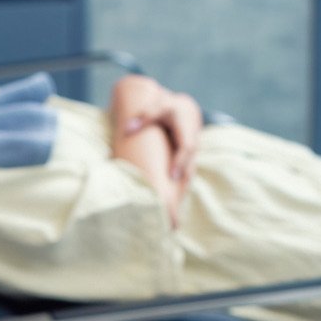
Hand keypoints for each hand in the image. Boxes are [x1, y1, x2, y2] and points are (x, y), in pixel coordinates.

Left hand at [118, 79, 202, 224]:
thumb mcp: (155, 107)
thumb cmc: (166, 108)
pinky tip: (171, 208)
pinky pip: (184, 176)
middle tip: (174, 204)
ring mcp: (191, 153)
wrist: (184, 109)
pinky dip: (179, 190)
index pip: (187, 147)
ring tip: (173, 213)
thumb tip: (127, 129)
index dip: (181, 162)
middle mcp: (192, 142)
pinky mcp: (186, 161)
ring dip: (181, 192)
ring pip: (188, 174)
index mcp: (187, 128)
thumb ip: (143, 117)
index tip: (172, 176)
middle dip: (182, 185)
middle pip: (190, 166)